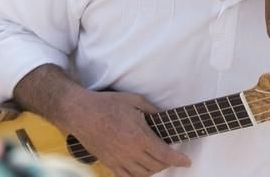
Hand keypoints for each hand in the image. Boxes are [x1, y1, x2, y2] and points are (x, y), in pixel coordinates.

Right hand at [66, 91, 190, 175]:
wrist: (81, 113)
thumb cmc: (108, 104)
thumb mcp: (136, 101)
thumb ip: (153, 111)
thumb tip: (164, 118)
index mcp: (140, 136)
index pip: (165, 154)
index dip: (179, 160)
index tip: (187, 162)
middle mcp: (131, 152)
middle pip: (156, 166)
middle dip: (168, 163)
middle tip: (172, 156)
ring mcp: (119, 160)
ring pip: (143, 174)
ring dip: (154, 170)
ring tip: (158, 161)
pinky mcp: (109, 163)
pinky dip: (138, 176)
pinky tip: (142, 170)